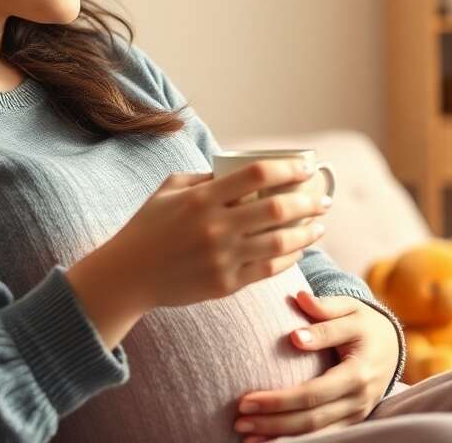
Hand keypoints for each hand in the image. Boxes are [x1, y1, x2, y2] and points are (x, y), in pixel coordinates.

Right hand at [107, 160, 331, 309]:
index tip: (305, 167)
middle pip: (276, 209)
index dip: (287, 168)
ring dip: (307, 233)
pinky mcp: (225, 284)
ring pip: (280, 243)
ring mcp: (222, 258)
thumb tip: (241, 171)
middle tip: (322, 198)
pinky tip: (299, 250)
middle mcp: (215, 227)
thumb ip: (204, 178)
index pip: (256, 174)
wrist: (128, 275)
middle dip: (307, 202)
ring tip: (319, 225)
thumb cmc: (148, 226)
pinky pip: (268, 270)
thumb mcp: (169, 190)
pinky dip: (290, 259)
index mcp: (201, 198)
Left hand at [234, 291, 399, 441]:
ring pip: (316, 433)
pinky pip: (324, 436)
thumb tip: (300, 302)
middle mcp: (359, 398)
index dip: (279, 399)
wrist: (391, 344)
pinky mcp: (352, 421)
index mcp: (358, 371)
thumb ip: (325, 309)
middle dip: (273, 421)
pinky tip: (268, 440)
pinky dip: (295, 441)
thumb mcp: (349, 309)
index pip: (313, 392)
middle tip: (239, 419)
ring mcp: (357, 413)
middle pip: (311, 419)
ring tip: (246, 435)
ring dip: (280, 436)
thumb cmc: (362, 324)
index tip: (246, 398)